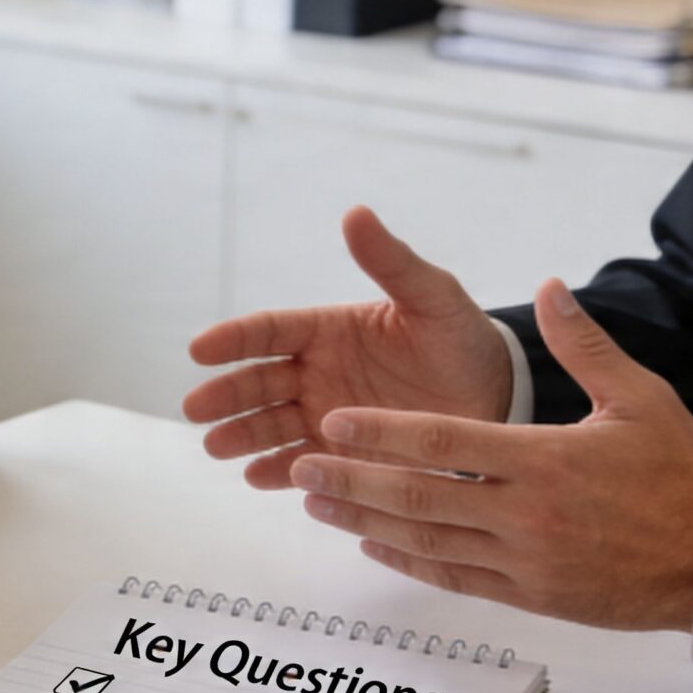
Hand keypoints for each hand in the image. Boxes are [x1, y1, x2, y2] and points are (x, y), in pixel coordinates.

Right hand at [183, 206, 513, 487]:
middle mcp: (315, 373)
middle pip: (257, 383)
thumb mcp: (432, 297)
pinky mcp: (342, 455)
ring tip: (217, 449)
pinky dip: (278, 471)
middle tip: (194, 411)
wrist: (498, 396)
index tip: (200, 350)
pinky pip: (302, 463)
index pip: (268, 331)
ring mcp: (324, 415)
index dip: (233, 339)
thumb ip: (391, 262)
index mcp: (326, 330)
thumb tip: (356, 213)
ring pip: (270, 425)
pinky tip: (258, 478)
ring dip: (241, 437)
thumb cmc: (460, 339)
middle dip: (224, 396)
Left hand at [290, 279, 692, 630]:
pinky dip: (407, 560)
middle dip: (351, 480)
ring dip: (364, 522)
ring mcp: (525, 559)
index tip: (332, 422)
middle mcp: (525, 512)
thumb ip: (585, 345)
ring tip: (316, 504)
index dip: (380, 432)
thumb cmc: (682, 476)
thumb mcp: (641, 397)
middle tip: (302, 466)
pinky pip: (453, 576)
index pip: (442, 442)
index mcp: (542, 459)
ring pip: (425, 540)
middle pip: (417, 495)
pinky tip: (372, 544)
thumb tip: (550, 287)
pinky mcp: (531, 595)